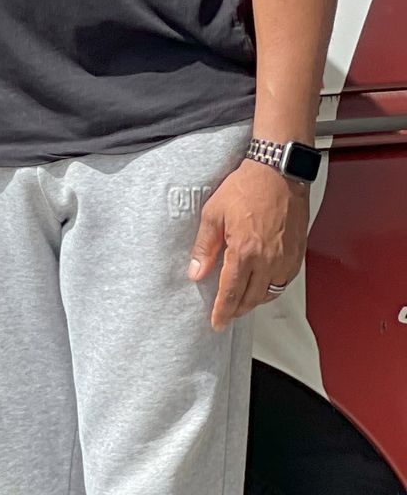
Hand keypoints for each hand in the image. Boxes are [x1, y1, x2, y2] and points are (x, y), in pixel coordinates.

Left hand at [188, 158, 308, 328]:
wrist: (279, 172)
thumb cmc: (246, 187)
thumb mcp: (213, 214)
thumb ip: (204, 247)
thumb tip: (196, 272)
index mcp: (245, 251)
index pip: (231, 292)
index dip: (223, 311)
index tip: (217, 323)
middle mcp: (268, 259)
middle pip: (252, 298)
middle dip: (238, 309)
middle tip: (226, 314)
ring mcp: (286, 257)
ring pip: (270, 292)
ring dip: (255, 300)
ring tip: (241, 302)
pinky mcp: (298, 252)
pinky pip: (284, 280)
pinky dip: (271, 288)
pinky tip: (262, 285)